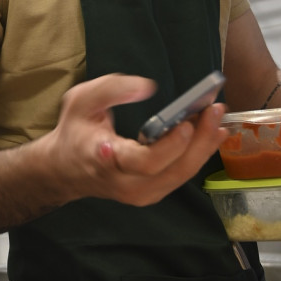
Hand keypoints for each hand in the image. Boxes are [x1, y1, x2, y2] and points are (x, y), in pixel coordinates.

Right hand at [38, 73, 227, 207]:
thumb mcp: (80, 100)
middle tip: (214, 109)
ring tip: (216, 116)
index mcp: (104, 159)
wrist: (64, 169)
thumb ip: (111, 89)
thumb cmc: (74, 130)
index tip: (185, 124)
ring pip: (181, 175)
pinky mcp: (152, 193)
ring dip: (203, 145)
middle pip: (172, 170)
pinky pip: (179, 175)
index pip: (141, 162)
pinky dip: (196, 152)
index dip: (167, 146)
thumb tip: (148, 87)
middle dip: (199, 140)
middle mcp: (125, 183)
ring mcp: (141, 193)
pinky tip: (209, 132)